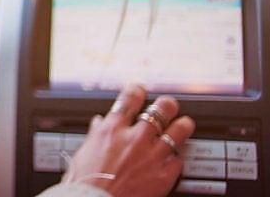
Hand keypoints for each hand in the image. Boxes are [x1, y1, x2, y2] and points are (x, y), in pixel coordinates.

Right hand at [61, 84, 194, 196]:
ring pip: (177, 132)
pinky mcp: (163, 175)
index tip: (141, 89)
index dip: (138, 89)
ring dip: (182, 126)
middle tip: (168, 105)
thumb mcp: (84, 152)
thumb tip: (99, 123)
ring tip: (184, 124)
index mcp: (112, 129)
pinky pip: (178, 160)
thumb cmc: (85, 181)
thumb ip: (96, 134)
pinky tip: (175, 158)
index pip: (130, 98)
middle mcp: (134, 138)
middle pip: (160, 110)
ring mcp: (152, 156)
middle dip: (166, 105)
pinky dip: (176, 158)